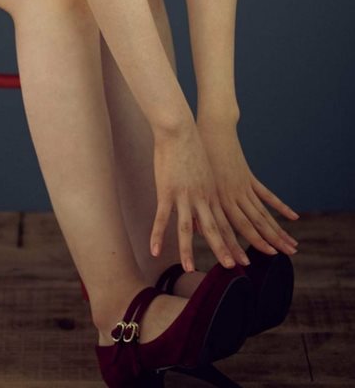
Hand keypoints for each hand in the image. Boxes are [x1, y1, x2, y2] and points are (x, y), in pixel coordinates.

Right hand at [150, 121, 247, 272]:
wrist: (179, 128)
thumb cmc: (189, 146)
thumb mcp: (202, 172)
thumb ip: (203, 193)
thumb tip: (197, 216)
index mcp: (212, 193)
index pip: (226, 223)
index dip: (234, 242)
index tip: (243, 259)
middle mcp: (202, 197)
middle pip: (215, 229)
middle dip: (224, 250)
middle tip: (233, 268)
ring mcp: (185, 195)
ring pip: (188, 228)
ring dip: (189, 250)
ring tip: (189, 269)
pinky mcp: (167, 190)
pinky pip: (162, 217)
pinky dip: (158, 235)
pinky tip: (154, 250)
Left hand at [197, 117, 298, 256]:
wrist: (201, 129)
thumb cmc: (184, 158)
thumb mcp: (185, 185)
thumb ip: (192, 208)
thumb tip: (194, 230)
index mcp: (212, 199)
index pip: (225, 229)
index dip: (233, 247)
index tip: (242, 265)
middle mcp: (229, 195)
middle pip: (249, 225)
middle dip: (264, 244)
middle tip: (279, 260)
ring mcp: (241, 186)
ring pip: (262, 214)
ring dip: (277, 231)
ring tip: (291, 248)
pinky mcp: (247, 177)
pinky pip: (267, 195)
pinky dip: (281, 207)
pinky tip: (294, 218)